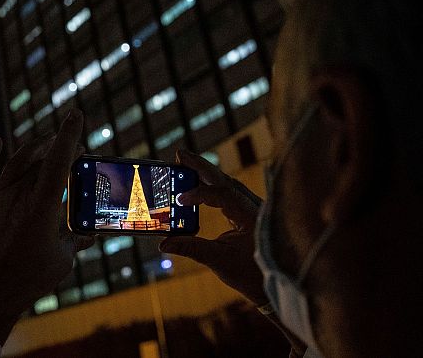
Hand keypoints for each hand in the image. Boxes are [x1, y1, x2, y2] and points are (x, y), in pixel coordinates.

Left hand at [0, 109, 93, 343]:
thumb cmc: (30, 278)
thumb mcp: (63, 259)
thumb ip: (77, 241)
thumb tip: (90, 235)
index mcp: (42, 205)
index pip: (58, 161)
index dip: (68, 135)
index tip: (75, 114)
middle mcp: (18, 195)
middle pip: (40, 160)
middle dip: (58, 149)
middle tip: (72, 148)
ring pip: (16, 163)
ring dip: (34, 149)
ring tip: (47, 142)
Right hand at [159, 149, 267, 305]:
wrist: (276, 286)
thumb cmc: (252, 275)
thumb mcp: (219, 261)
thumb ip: (191, 248)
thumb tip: (164, 244)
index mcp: (251, 216)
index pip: (223, 194)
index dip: (200, 194)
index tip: (180, 199)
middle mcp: (255, 207)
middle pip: (225, 179)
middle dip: (201, 166)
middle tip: (179, 154)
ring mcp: (253, 209)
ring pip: (228, 184)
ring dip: (207, 173)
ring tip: (185, 163)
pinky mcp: (250, 213)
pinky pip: (230, 193)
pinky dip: (213, 186)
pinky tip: (199, 183)